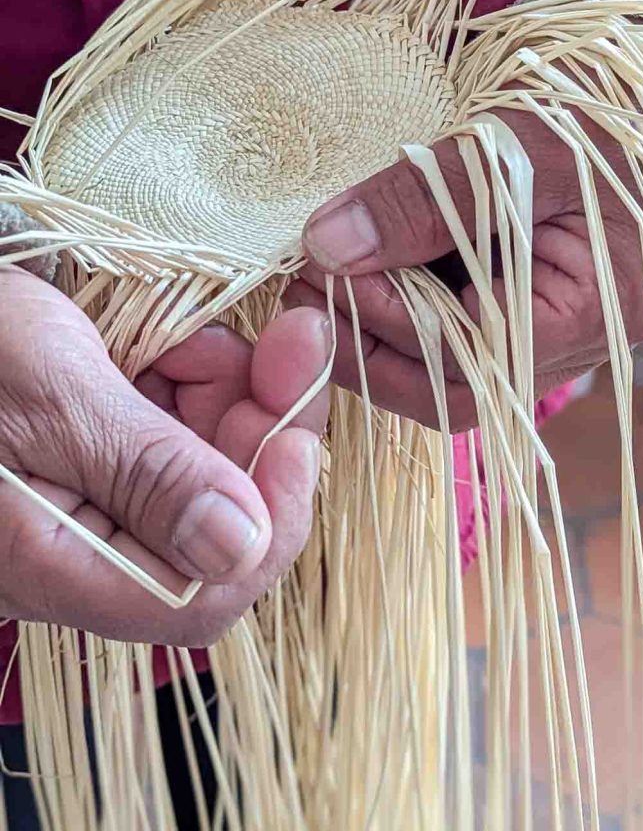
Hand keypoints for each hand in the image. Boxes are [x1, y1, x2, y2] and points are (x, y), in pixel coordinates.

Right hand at [0, 267, 328, 645]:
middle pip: (218, 523)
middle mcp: (79, 553)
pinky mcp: (94, 466)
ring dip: (226, 396)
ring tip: (200, 336)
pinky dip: (190, 387)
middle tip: (294, 342)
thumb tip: (243, 544)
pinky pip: (171, 440)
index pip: (200, 596)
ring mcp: (88, 508)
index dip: (273, 519)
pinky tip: (173, 345)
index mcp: (55, 562)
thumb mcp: (52, 393)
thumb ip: (147, 472)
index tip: (300, 432)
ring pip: (204, 472)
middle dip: (262, 428)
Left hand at [285, 105, 642, 431]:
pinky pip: (447, 335)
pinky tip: (359, 270)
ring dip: (373, 332)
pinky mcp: (515, 314)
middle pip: (450, 389)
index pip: (472, 360)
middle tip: (306, 292)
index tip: (329, 271)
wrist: (641, 108)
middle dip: (366, 349)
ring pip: (441, 372)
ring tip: (321, 276)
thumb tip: (327, 244)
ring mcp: (541, 335)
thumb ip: (425, 196)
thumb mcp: (513, 144)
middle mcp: (570, 345)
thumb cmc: (599, 117)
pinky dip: (396, 309)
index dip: (390, 324)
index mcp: (592, 311)